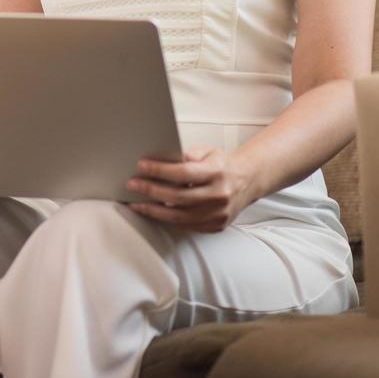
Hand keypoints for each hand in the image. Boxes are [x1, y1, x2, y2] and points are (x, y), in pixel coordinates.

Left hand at [125, 147, 257, 232]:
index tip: (141, 166)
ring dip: (154, 210)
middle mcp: (219, 195)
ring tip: (136, 204)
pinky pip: (186, 225)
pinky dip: (167, 220)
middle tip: (132, 185)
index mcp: (217, 172)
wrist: (246, 182)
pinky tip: (153, 213)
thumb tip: (163, 158)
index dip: (160, 170)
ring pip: (180, 216)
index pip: (183, 173)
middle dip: (151, 191)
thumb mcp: (207, 152)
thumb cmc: (221, 166)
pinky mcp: (216, 226)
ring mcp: (218, 213)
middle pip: (178, 197)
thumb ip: (187, 154)